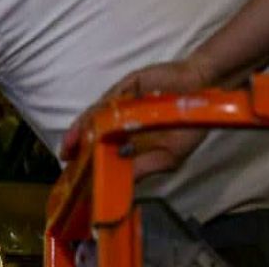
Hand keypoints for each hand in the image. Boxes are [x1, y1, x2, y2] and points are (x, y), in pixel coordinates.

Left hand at [59, 57, 212, 178]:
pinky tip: (89, 123)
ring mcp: (121, 102)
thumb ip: (144, 167)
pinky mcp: (125, 86)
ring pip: (95, 115)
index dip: (88, 159)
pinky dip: (99, 110)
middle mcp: (120, 119)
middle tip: (65, 157)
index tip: (75, 173)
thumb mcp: (169, 155)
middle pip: (93, 131)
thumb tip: (120, 182)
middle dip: (78, 145)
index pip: (102, 148)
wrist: (203, 91)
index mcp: (128, 137)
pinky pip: (109, 99)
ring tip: (70, 144)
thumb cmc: (188, 125)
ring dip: (81, 130)